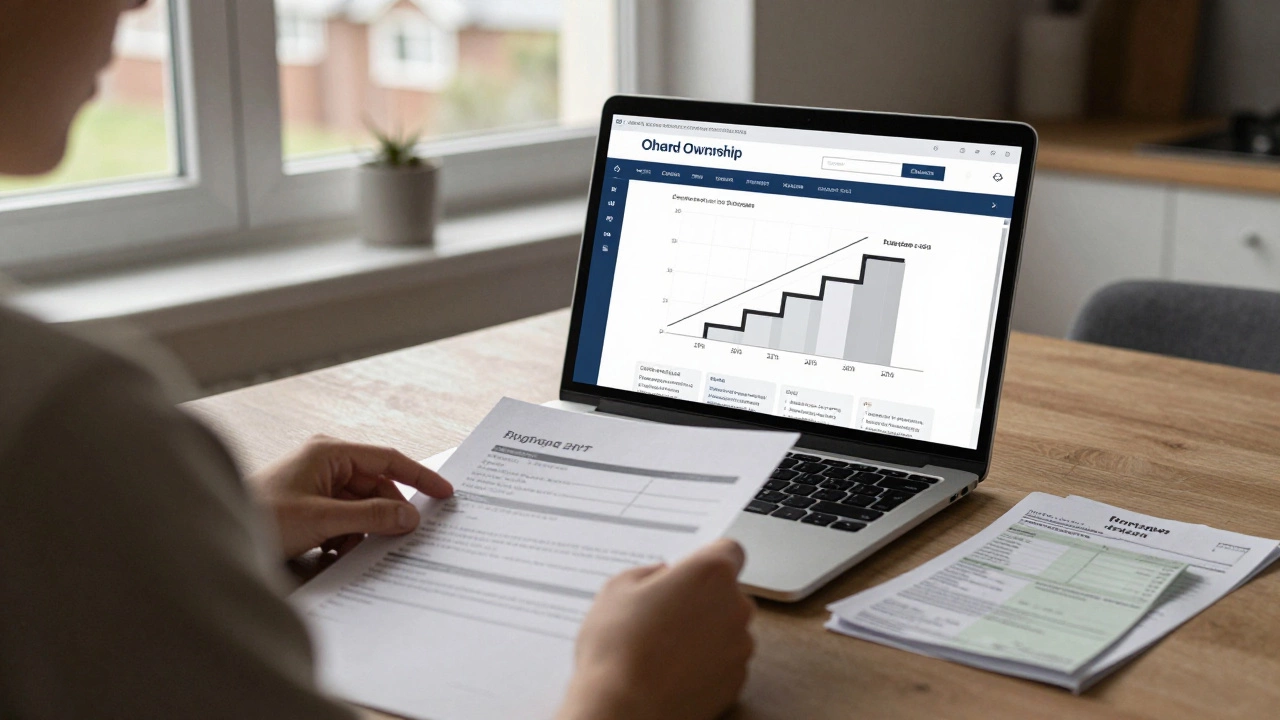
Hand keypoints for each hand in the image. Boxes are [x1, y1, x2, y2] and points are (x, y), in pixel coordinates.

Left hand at [246, 435, 453, 557]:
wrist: (213, 542)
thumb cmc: (259, 518)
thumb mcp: (322, 520)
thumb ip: (370, 516)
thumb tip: (409, 515)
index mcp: (329, 452)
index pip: (388, 459)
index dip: (419, 476)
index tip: (444, 493)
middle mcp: (325, 463)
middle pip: (376, 488)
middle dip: (382, 516)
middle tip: (393, 540)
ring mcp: (316, 484)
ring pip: (361, 508)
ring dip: (358, 532)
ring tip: (341, 550)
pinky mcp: (309, 507)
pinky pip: (344, 520)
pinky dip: (343, 538)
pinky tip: (328, 552)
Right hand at [557, 539, 754, 719]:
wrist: (624, 709)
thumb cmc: (617, 647)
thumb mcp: (616, 588)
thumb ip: (648, 572)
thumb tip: (662, 576)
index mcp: (710, 573)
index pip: (728, 550)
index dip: (706, 559)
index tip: (687, 571)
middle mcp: (735, 606)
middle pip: (728, 592)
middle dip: (702, 598)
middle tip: (663, 613)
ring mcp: (740, 646)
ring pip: (727, 628)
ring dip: (705, 632)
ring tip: (663, 647)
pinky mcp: (737, 681)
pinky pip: (725, 661)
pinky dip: (706, 663)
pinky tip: (673, 671)